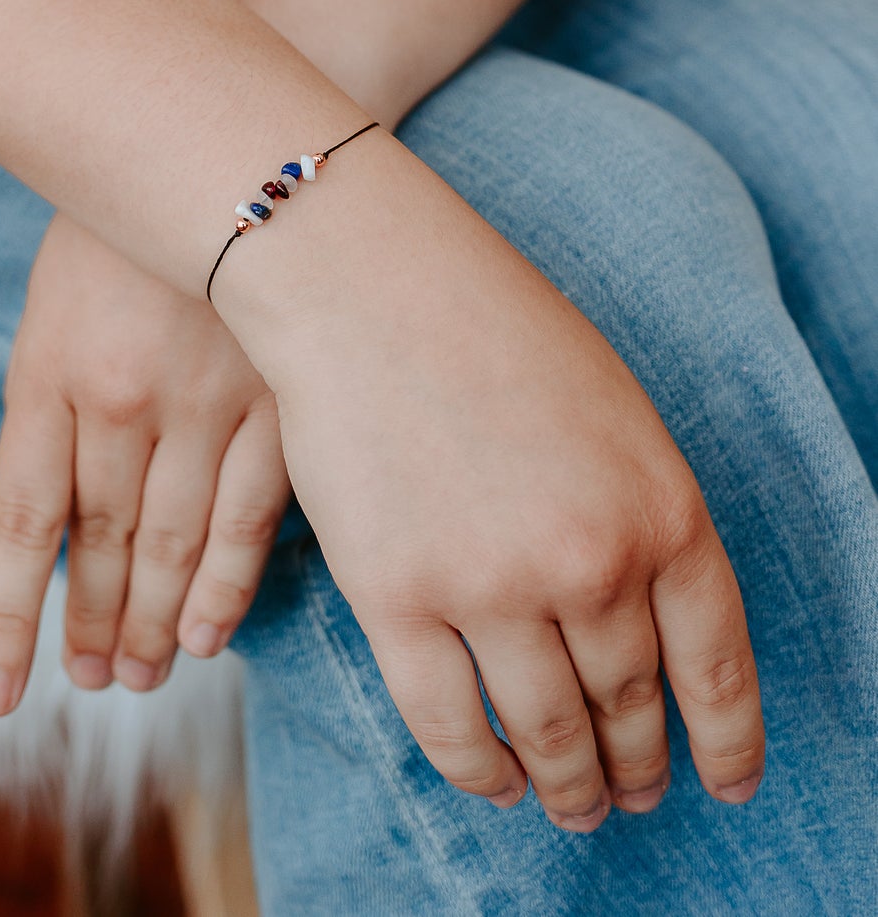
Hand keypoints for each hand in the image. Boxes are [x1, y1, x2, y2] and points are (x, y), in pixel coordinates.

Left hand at [0, 210, 289, 716]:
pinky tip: (206, 634)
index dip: (1, 620)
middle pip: (96, 546)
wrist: (226, 148)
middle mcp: (121, 397)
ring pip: (169, 546)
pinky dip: (224, 585)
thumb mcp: (52, 306)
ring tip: (135, 675)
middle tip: (90, 681)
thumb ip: (48, 410)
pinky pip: (248, 518)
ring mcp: (204, 401)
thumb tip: (45, 525)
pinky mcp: (276, 400)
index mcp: (50, 369)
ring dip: (149, 623)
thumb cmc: (120, 234)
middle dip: (89, 626)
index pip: (18, 526)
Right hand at [225, 147, 763, 832]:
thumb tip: (639, 620)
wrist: (366, 285)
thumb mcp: (612, 410)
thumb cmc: (485, 325)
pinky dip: (475, 770)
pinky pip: (446, 724)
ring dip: (562, 785)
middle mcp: (589, 562)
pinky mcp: (394, 598)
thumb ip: (639, 514)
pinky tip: (490, 782)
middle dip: (635, 768)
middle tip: (630, 797)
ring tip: (566, 805)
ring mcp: (489, 586)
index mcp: (660, 509)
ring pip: (545, 732)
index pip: (715, 665)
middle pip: (628, 707)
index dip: (725, 742)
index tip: (722, 784)